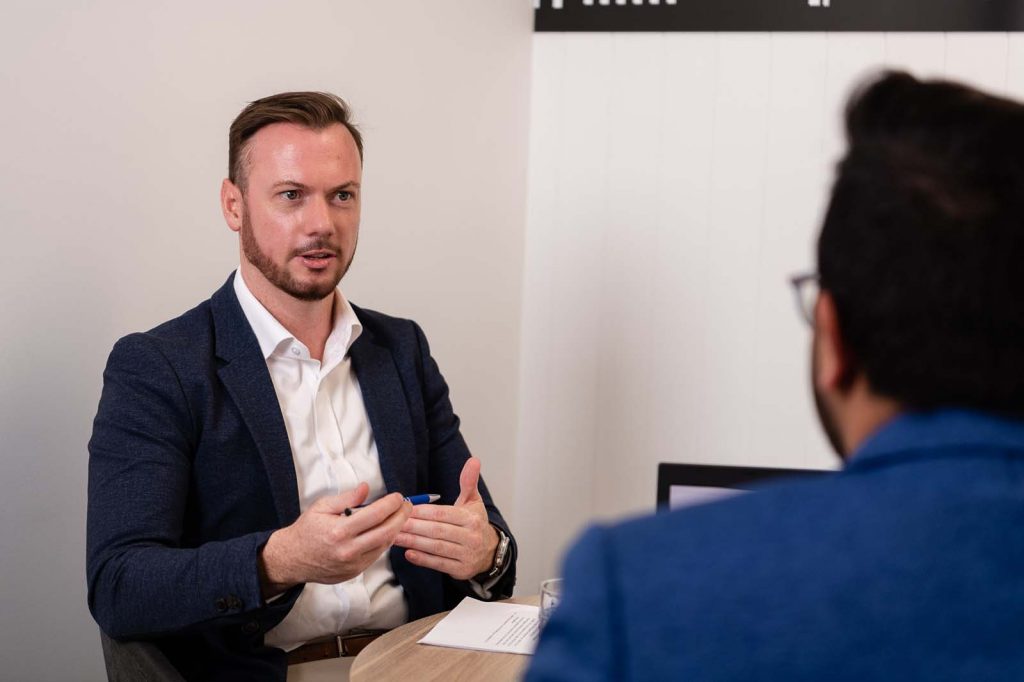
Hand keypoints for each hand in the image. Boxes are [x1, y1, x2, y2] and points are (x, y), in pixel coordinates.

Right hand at [259, 483, 411, 597]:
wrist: (292, 558)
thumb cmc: (307, 530)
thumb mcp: (321, 507)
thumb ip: (346, 498)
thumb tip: (366, 488)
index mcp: (340, 531)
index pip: (375, 514)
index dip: (391, 504)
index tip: (398, 496)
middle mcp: (348, 550)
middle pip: (386, 531)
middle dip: (401, 516)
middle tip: (407, 505)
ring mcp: (353, 564)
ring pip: (384, 544)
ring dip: (396, 529)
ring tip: (400, 516)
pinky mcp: (354, 572)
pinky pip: (376, 555)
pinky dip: (385, 541)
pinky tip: (386, 530)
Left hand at [394, 457, 498, 580]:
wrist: (490, 552)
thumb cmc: (475, 523)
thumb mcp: (473, 501)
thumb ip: (468, 481)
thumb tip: (473, 460)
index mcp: (471, 519)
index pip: (443, 514)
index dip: (422, 512)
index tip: (405, 509)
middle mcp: (470, 537)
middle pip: (436, 531)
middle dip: (413, 527)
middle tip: (392, 523)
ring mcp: (466, 555)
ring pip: (435, 547)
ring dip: (413, 542)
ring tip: (394, 537)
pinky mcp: (460, 570)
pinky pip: (438, 564)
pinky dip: (422, 559)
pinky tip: (408, 553)